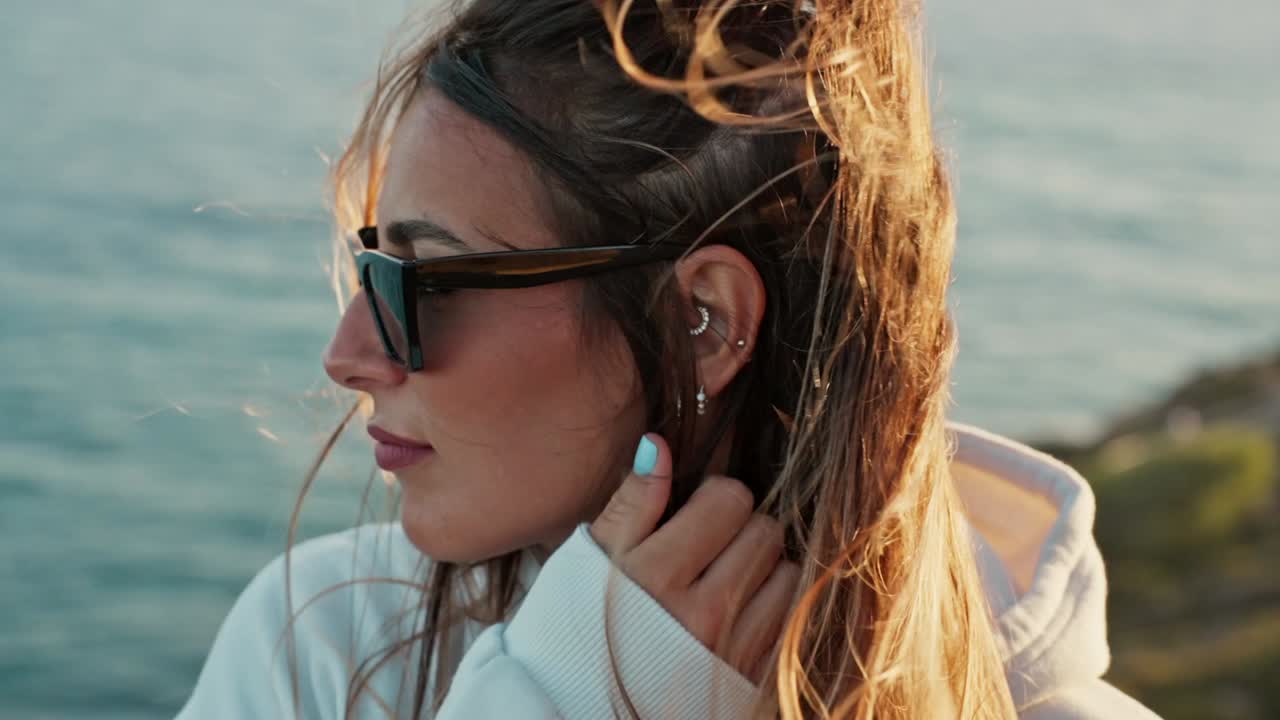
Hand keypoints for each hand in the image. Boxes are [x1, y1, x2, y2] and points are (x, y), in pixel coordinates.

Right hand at [590, 433, 800, 683]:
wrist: (571, 712)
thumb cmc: (572, 630)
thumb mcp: (585, 561)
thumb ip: (629, 502)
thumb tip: (660, 445)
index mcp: (657, 575)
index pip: (730, 499)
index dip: (714, 497)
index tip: (695, 513)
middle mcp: (703, 614)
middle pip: (766, 531)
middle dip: (742, 528)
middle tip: (710, 546)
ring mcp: (731, 652)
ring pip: (786, 574)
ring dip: (762, 569)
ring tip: (724, 581)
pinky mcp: (749, 681)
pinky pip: (787, 622)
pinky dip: (769, 609)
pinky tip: (736, 616)